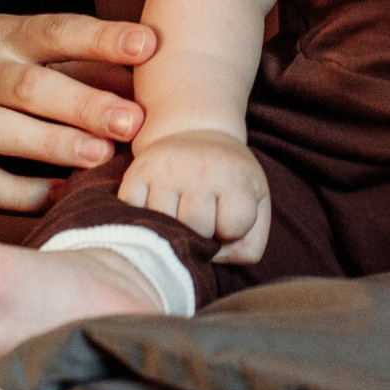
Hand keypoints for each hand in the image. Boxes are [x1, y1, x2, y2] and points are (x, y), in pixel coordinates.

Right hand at [0, 12, 155, 212]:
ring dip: (54, 145)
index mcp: (2, 35)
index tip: (148, 46)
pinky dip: (24, 192)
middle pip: (31, 87)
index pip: (56, 31)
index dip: (102, 38)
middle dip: (84, 104)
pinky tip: (62, 194)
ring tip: (101, 157)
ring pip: (4, 133)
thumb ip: (79, 61)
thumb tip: (148, 72)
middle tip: (134, 120)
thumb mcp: (17, 49)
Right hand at [119, 130, 270, 263]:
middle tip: (202, 216)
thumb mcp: (256, 204)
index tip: (227, 215)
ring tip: (180, 211)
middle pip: (196, 228)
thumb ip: (248, 245)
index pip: (233, 226)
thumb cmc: (228, 179)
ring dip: (172, 228)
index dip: (231, 231)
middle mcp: (200, 169)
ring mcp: (165, 170)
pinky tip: (158, 206)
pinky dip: (144, 219)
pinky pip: (134, 213)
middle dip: (201, 232)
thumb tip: (211, 258)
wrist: (197, 131)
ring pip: (164, 225)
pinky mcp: (136, 172)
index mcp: (235, 176)